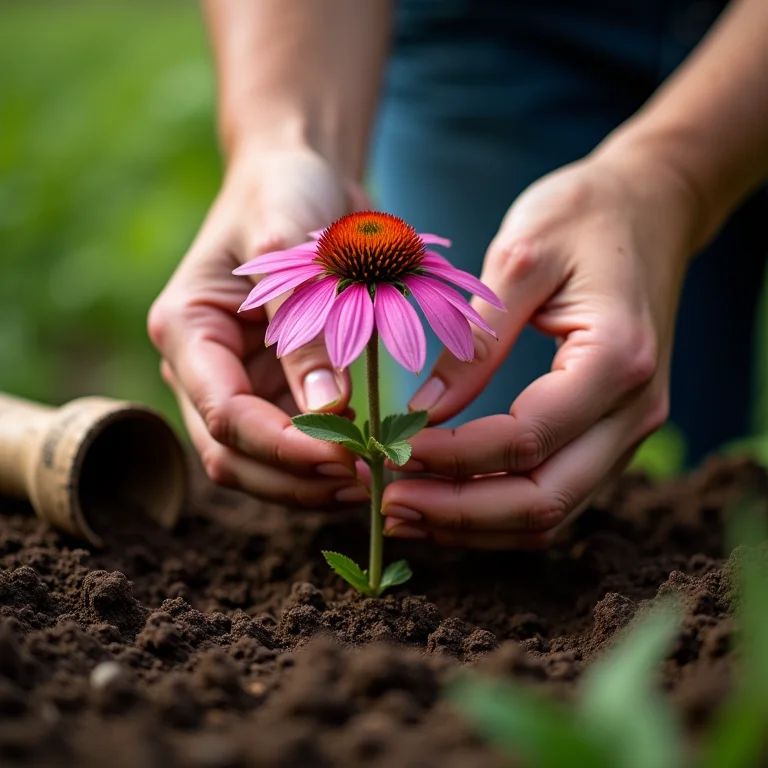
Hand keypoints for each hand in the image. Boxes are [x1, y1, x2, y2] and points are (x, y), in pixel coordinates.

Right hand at [148, 144, 369, 505]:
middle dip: (296, 477)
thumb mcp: (293, 244)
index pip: (224, 414)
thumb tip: (327, 406)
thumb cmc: (285, 195)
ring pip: (261, 466)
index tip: (344, 455)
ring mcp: (238, 384)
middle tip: (364, 478)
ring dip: (312, 483)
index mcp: (186, 330)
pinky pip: (292, 447)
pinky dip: (326, 463)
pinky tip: (367, 460)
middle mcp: (202, 369)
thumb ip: (305, 324)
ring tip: (371, 478)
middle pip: (234, 456)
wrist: (299, 183)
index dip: (281, 446)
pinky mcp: (273, 391)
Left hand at [382, 147, 699, 547]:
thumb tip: (423, 412)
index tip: (390, 452)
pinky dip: (498, 509)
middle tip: (387, 504)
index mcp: (616, 360)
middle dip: (457, 512)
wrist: (651, 206)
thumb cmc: (585, 215)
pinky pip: (555, 494)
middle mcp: (633, 411)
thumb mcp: (521, 256)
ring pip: (551, 513)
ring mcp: (629, 429)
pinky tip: (446, 498)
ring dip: (473, 524)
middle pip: (543, 501)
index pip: (525, 440)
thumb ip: (476, 340)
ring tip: (404, 511)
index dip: (450, 458)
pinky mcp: (612, 433)